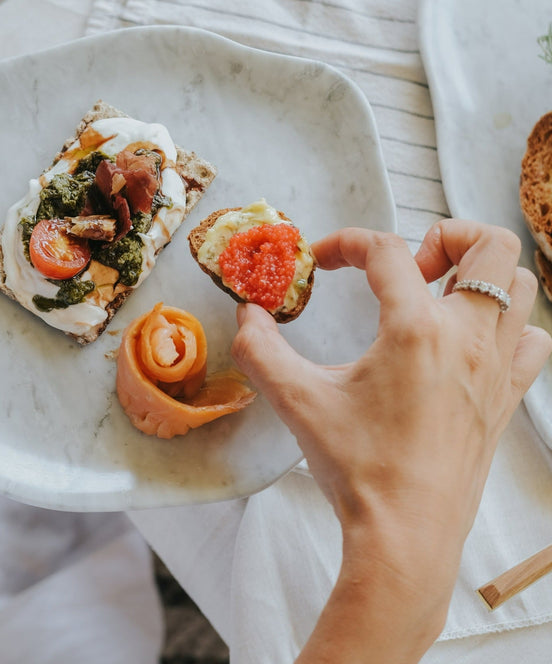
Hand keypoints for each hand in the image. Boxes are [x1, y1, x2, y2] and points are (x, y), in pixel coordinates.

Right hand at [231, 221, 551, 662]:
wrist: (405, 535)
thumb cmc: (357, 468)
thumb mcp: (297, 400)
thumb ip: (261, 349)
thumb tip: (247, 315)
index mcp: (415, 330)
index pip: (386, 249)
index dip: (347, 242)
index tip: (324, 260)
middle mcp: (467, 338)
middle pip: (488, 244)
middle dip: (444, 236)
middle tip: (408, 268)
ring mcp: (496, 367)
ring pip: (519, 284)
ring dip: (478, 275)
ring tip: (436, 297)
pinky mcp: (506, 396)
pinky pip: (530, 338)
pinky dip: (507, 324)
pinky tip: (467, 342)